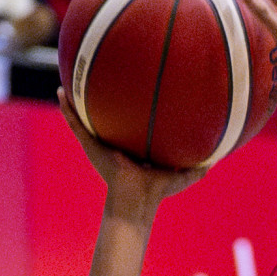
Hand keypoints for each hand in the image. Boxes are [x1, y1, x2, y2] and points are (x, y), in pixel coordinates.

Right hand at [56, 89, 206, 219]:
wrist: (137, 201)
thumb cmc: (157, 192)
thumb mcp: (181, 176)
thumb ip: (197, 169)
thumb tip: (215, 162)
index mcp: (134, 146)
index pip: (132, 123)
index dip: (133, 108)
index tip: (136, 87)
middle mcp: (116, 141)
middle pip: (108, 115)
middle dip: (105, 99)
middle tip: (103, 75)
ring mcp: (101, 142)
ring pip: (87, 116)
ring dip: (78, 99)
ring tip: (70, 77)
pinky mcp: (91, 145)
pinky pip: (76, 123)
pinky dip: (67, 108)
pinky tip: (60, 92)